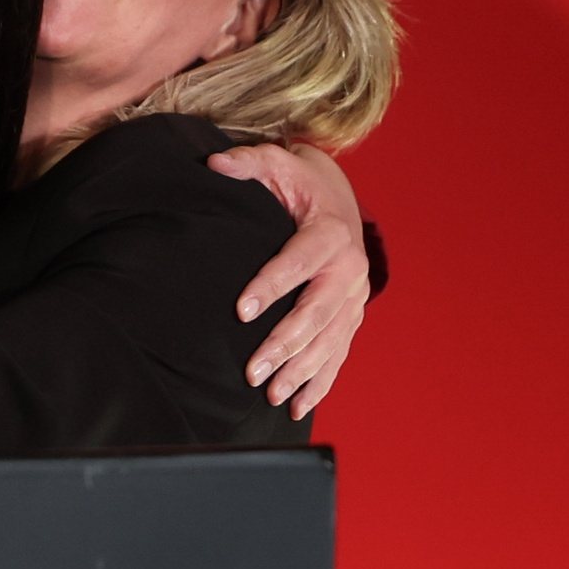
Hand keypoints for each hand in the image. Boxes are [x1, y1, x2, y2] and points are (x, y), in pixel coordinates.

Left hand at [207, 143, 368, 417]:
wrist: (337, 198)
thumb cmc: (298, 183)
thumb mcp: (276, 163)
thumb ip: (246, 163)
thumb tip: (214, 164)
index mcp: (330, 234)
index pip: (297, 263)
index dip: (270, 287)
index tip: (241, 311)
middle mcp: (349, 269)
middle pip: (316, 313)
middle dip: (284, 344)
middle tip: (252, 370)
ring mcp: (354, 297)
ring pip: (329, 341)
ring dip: (301, 371)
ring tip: (270, 394)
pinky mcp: (352, 316)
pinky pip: (338, 353)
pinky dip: (320, 382)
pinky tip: (297, 406)